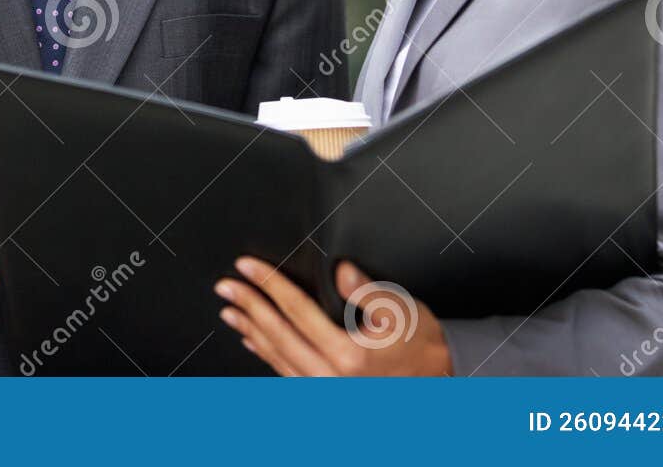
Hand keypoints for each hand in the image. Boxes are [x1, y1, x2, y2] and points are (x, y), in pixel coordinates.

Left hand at [215, 256, 451, 375]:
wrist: (437, 379)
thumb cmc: (418, 342)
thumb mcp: (399, 309)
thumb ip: (367, 289)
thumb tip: (339, 270)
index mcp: (348, 354)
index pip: (297, 310)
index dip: (270, 284)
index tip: (247, 266)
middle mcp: (330, 378)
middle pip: (278, 336)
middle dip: (249, 308)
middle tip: (225, 287)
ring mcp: (325, 391)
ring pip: (277, 358)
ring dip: (250, 332)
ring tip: (230, 310)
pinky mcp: (325, 395)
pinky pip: (286, 374)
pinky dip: (265, 356)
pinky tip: (253, 341)